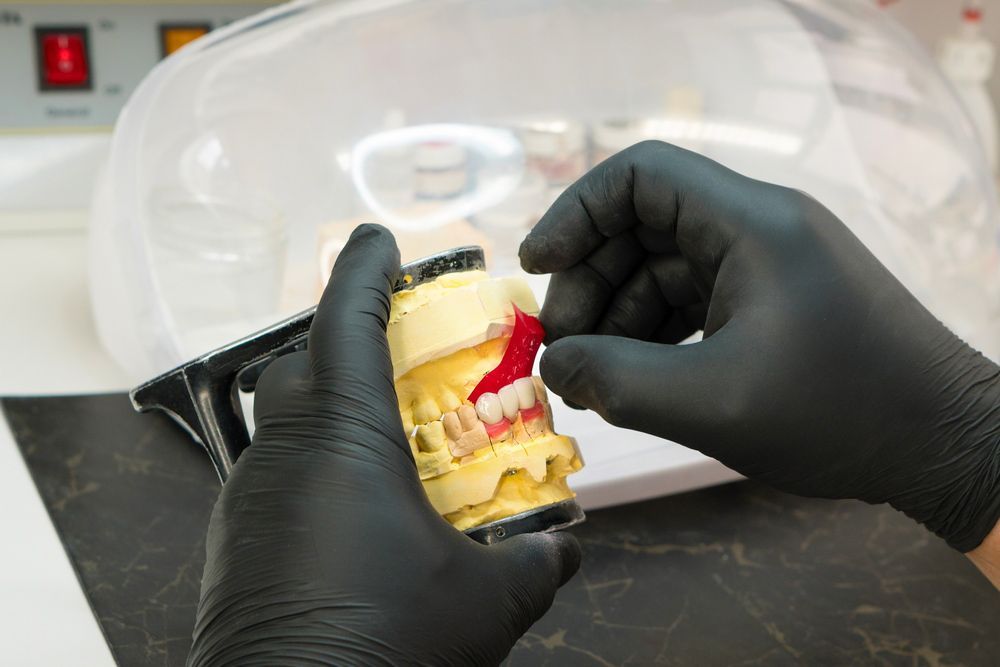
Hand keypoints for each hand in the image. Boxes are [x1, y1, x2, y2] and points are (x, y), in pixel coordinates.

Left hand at [189, 225, 579, 665]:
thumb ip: (535, 564)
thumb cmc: (385, 645)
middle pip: (304, 364)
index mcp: (345, 441)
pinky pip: (275, 474)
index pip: (344, 321)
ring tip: (386, 436)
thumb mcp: (483, 603)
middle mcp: (286, 455)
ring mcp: (250, 497)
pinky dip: (313, 467)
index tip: (374, 236)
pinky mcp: (235, 540)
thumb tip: (567, 549)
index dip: (362, 270)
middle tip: (395, 347)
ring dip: (330, 409)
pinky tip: (353, 511)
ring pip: (284, 421)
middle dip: (345, 339)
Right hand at [520, 141, 999, 552]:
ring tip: (593, 378)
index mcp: (749, 223)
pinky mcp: (772, 302)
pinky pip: (691, 301)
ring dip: (618, 316)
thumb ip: (617, 381)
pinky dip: (654, 335)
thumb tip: (553, 365)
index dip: (577, 213)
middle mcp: (757, 228)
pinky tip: (635, 380)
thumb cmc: (838, 414)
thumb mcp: (710, 402)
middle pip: (643, 225)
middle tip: (562, 349)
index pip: (641, 175)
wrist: (944, 445)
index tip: (536, 268)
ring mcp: (767, 265)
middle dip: (590, 283)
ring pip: (662, 268)